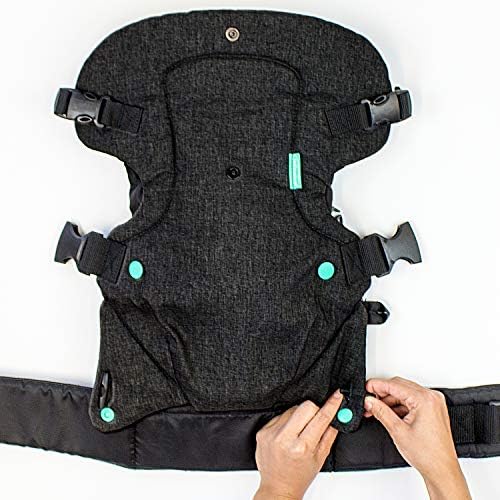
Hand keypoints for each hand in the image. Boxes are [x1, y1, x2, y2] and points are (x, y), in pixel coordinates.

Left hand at [253, 390, 342, 499]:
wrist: (278, 487)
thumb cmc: (299, 476)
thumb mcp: (320, 458)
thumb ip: (330, 434)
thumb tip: (337, 415)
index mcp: (302, 447)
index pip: (321, 417)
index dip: (331, 404)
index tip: (337, 395)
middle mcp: (285, 438)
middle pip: (306, 406)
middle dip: (315, 410)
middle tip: (316, 420)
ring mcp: (272, 434)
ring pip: (292, 408)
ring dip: (300, 416)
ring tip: (299, 432)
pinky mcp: (263, 431)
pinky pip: (280, 415)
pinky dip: (287, 421)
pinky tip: (288, 434)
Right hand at [364, 377, 470, 499]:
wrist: (441, 470)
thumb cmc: (427, 454)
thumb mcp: (397, 430)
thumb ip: (380, 411)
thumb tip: (369, 401)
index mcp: (424, 400)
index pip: (394, 385)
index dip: (376, 386)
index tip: (366, 388)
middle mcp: (432, 397)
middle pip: (400, 386)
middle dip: (382, 393)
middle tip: (369, 401)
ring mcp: (434, 403)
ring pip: (405, 393)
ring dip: (390, 400)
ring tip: (377, 410)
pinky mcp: (433, 409)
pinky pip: (412, 400)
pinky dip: (400, 405)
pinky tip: (389, 413)